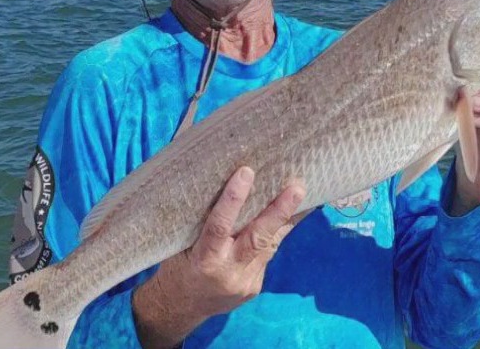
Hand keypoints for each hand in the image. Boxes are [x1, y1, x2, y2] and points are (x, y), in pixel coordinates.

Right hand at [132, 167, 305, 347]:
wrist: (181, 307)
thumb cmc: (177, 265)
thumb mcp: (182, 244)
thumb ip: (203, 224)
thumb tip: (225, 185)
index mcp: (203, 260)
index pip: (219, 227)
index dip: (233, 200)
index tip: (246, 172)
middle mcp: (227, 272)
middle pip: (257, 239)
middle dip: (279, 212)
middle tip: (296, 188)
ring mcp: (244, 282)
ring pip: (270, 245)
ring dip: (286, 219)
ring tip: (302, 195)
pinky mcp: (255, 286)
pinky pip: (267, 254)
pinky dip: (276, 233)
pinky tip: (288, 215)